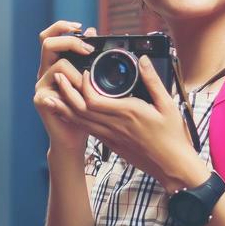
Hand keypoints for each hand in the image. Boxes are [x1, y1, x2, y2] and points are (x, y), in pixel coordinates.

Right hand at [33, 20, 97, 152]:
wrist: (75, 136)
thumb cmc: (85, 108)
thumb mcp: (90, 79)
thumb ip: (88, 56)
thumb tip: (92, 30)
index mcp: (54, 63)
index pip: (50, 36)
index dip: (62, 27)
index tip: (81, 27)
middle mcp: (44, 71)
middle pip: (47, 43)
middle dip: (70, 42)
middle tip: (88, 50)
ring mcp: (40, 85)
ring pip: (59, 65)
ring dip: (79, 74)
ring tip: (89, 87)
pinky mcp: (40, 100)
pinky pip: (57, 89)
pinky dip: (73, 91)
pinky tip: (81, 98)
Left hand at [55, 55, 206, 191]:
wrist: (171, 165)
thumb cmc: (172, 136)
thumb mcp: (167, 104)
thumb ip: (152, 81)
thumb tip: (142, 60)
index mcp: (128, 113)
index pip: (94, 99)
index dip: (83, 85)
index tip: (82, 71)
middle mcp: (115, 125)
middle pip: (80, 109)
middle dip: (65, 92)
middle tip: (57, 76)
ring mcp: (111, 137)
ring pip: (80, 122)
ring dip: (64, 108)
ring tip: (52, 95)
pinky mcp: (111, 144)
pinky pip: (88, 131)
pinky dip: (75, 121)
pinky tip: (68, 114)